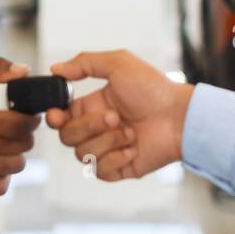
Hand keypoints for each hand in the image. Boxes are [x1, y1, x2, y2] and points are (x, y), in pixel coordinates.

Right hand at [0, 57, 35, 195]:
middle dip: (25, 135)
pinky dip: (4, 174)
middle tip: (18, 127)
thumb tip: (24, 71)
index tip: (30, 115)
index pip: (16, 127)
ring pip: (13, 167)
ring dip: (17, 153)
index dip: (31, 120)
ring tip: (8, 142)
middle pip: (18, 147)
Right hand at [45, 50, 193, 180]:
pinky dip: (117, 159)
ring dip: (108, 141)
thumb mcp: (119, 63)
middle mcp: (97, 128)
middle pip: (67, 136)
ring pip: (82, 154)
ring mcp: (107, 149)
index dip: (54, 117)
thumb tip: (55, 68)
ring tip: (131, 132)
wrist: (180, 117)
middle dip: (89, 126)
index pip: (60, 116)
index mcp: (93, 105)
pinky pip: (100, 171)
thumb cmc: (154, 88)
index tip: (57, 114)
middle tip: (115, 116)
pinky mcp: (119, 168)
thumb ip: (84, 62)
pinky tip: (134, 147)